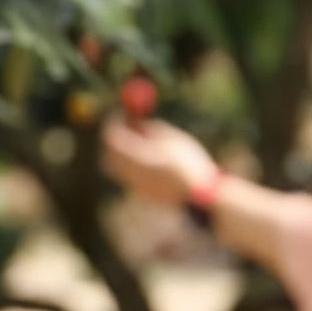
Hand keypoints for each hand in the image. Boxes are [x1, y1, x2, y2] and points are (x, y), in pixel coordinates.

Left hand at [101, 117, 217, 205]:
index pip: (113, 138)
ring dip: (120, 152)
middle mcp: (132, 174)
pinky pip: (128, 176)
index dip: (114, 123)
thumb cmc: (190, 163)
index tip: (120, 114)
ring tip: (138, 142)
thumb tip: (136, 124)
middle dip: (113, 139)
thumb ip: (151, 130)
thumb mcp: (172, 139)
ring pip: (116, 167)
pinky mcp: (143, 194)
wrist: (202, 196)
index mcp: (138, 158)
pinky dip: (130, 164)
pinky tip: (149, 158)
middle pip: (109, 155)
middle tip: (123, 126)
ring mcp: (136, 186)